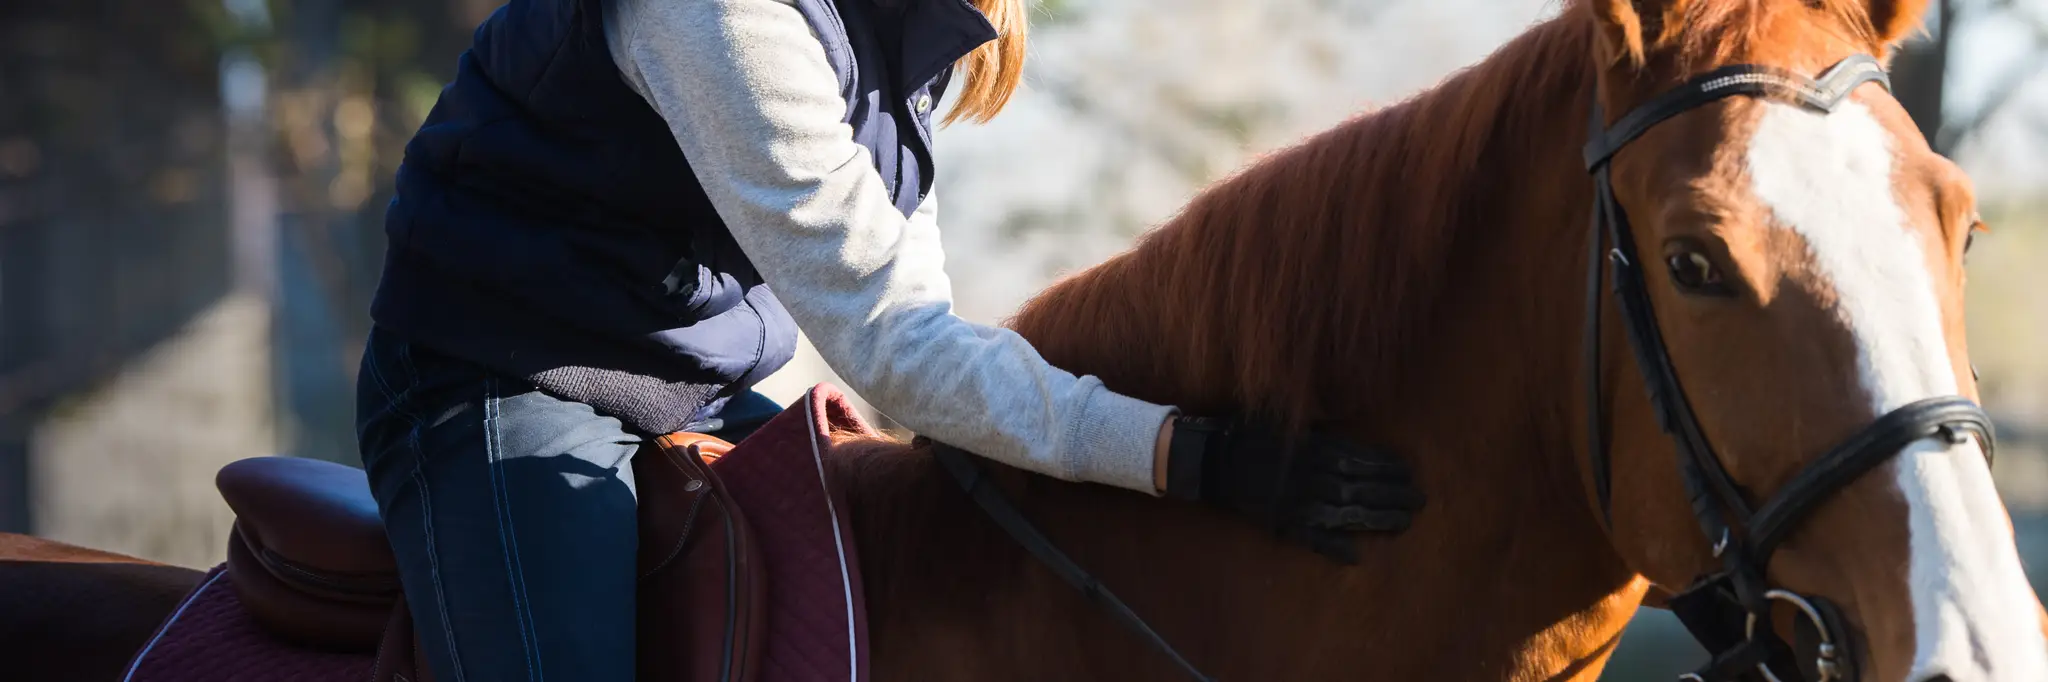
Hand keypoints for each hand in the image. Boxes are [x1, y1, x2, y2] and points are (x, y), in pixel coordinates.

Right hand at [1164, 416, 1423, 563]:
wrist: (1209, 459)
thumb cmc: (1248, 432)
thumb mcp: (1285, 416)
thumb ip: (1317, 420)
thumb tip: (1348, 414)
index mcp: (1310, 448)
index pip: (1357, 458)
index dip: (1385, 467)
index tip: (1409, 473)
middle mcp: (1308, 474)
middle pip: (1358, 486)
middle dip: (1391, 494)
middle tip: (1419, 501)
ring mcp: (1295, 500)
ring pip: (1343, 511)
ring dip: (1375, 518)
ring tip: (1403, 522)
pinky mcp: (1281, 520)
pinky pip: (1310, 537)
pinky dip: (1332, 547)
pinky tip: (1356, 556)